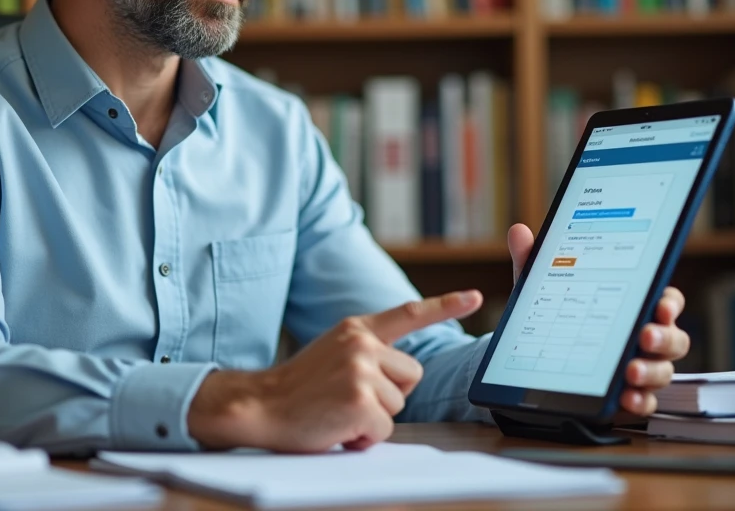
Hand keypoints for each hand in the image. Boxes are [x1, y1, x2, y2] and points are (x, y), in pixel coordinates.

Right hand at [188, 290, 482, 452]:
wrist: (259, 405)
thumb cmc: (297, 388)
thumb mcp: (334, 353)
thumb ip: (367, 353)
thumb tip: (402, 376)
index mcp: (357, 329)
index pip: (408, 313)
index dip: (445, 305)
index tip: (475, 297)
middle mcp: (362, 344)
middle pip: (411, 375)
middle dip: (390, 394)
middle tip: (350, 399)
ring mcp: (361, 371)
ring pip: (398, 404)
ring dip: (373, 417)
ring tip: (338, 412)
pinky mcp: (359, 401)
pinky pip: (383, 429)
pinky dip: (363, 437)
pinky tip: (337, 427)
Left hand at [506, 223, 690, 417]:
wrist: (541, 360)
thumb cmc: (558, 316)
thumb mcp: (543, 288)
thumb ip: (534, 261)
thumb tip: (517, 231)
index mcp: (633, 304)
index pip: (665, 300)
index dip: (669, 302)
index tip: (660, 305)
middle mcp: (645, 337)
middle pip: (673, 337)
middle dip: (664, 336)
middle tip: (644, 335)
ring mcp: (641, 367)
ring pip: (663, 370)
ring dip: (652, 371)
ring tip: (631, 371)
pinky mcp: (630, 395)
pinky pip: (646, 401)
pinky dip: (640, 400)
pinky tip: (626, 397)